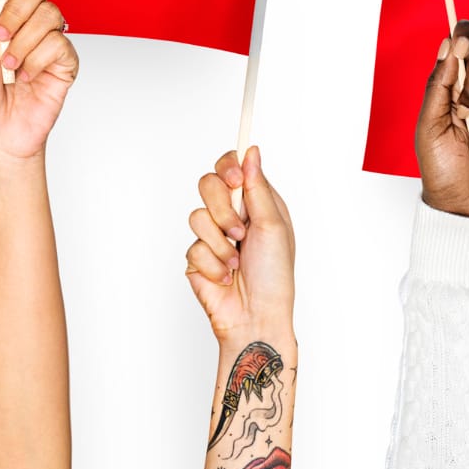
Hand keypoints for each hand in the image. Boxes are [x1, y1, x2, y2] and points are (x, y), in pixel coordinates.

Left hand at [0, 0, 77, 161]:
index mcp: (3, 12)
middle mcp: (28, 21)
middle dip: (16, 9)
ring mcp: (49, 39)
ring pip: (49, 14)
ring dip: (22, 43)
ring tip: (9, 67)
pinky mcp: (66, 60)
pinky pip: (58, 42)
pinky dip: (36, 61)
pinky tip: (26, 78)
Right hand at [185, 146, 295, 342]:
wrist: (256, 317)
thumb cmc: (274, 277)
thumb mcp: (273, 226)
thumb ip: (258, 187)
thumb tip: (251, 152)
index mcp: (255, 204)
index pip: (232, 167)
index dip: (228, 166)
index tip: (234, 180)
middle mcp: (233, 215)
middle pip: (207, 184)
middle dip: (222, 210)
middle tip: (238, 231)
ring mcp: (212, 236)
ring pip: (196, 216)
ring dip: (220, 244)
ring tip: (236, 262)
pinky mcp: (197, 257)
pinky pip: (194, 247)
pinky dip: (214, 264)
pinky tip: (226, 276)